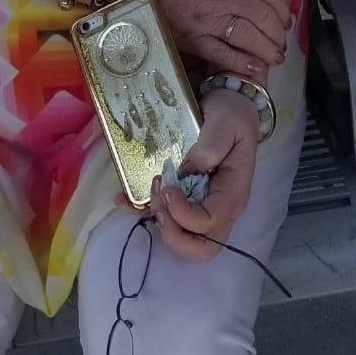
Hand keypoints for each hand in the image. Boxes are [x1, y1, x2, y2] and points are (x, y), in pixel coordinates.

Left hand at [148, 88, 258, 260]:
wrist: (229, 106)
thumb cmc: (231, 115)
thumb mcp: (227, 121)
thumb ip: (210, 145)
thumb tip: (186, 171)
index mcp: (232, 193)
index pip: (210, 223)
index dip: (184, 214)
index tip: (166, 188)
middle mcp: (219, 208)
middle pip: (200, 248)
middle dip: (172, 232)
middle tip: (159, 201)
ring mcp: (202, 206)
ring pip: (182, 239)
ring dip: (160, 221)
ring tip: (150, 189)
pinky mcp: (186, 198)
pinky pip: (165, 217)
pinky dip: (142, 213)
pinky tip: (124, 199)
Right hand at [156, 0, 289, 79]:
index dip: (281, 6)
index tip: (286, 17)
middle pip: (262, 16)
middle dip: (277, 31)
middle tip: (282, 40)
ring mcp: (209, 22)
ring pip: (248, 37)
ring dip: (267, 48)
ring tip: (275, 57)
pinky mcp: (193, 40)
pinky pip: (222, 54)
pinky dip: (241, 63)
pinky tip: (255, 70)